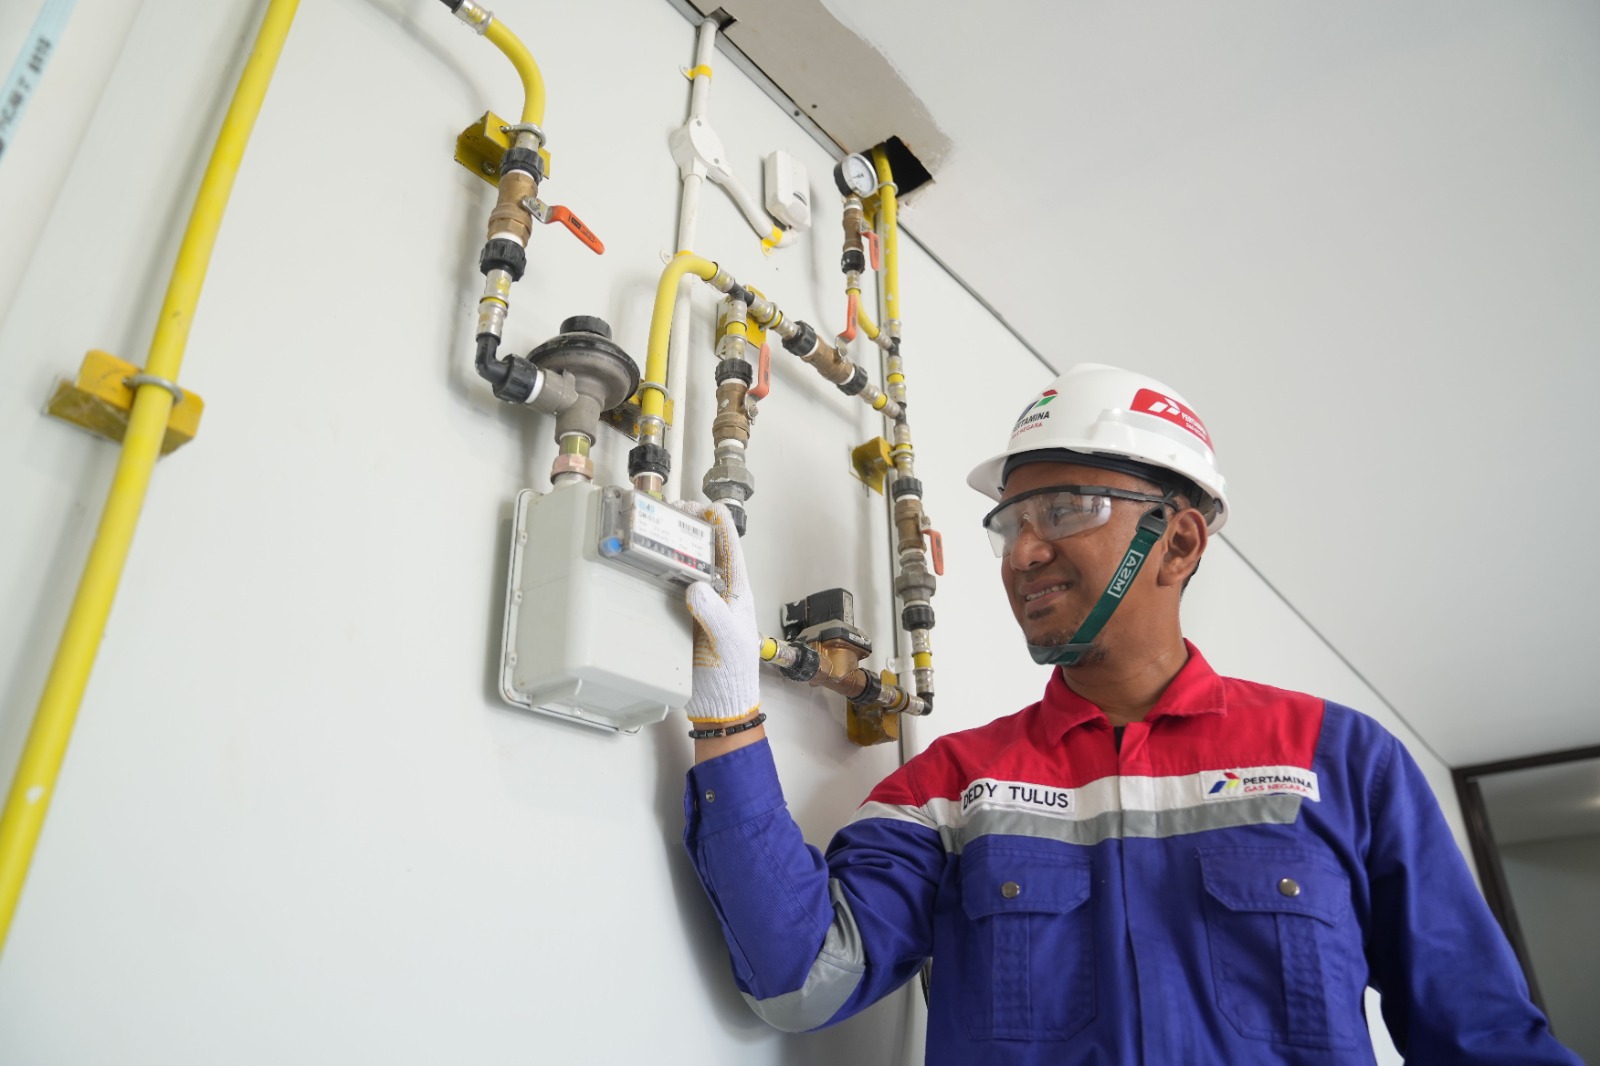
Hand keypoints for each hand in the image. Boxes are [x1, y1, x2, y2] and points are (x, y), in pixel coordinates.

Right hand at [673, 500, 760, 724]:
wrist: (719, 704)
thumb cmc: (734, 674)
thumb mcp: (728, 640)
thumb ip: (714, 613)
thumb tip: (696, 587)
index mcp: (738, 594)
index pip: (732, 551)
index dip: (720, 527)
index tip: (706, 507)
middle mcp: (720, 594)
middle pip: (707, 552)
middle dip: (693, 528)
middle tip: (675, 510)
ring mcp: (700, 605)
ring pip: (687, 567)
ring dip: (675, 546)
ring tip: (659, 527)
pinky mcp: (682, 618)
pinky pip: (670, 590)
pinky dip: (659, 574)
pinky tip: (647, 563)